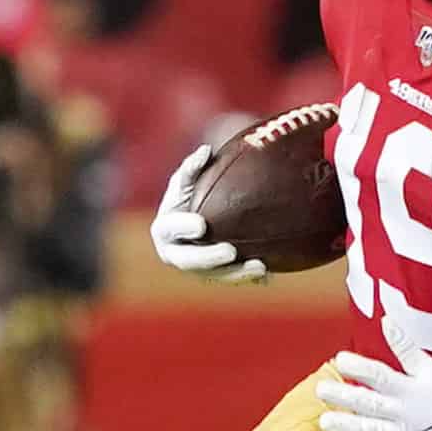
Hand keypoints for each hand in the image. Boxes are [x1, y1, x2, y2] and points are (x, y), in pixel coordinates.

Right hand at [150, 144, 265, 282]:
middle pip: (189, 262)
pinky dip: (249, 279)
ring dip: (236, 274)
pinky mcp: (215, 276)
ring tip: (259, 266)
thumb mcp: (187, 179)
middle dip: (209, 259)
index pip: (169, 230)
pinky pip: (232, 279)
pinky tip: (267, 276)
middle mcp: (176, 254)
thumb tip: (205, 151)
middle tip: (230, 251)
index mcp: (164, 230)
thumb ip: (192, 167)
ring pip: (214, 276)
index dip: (183, 228)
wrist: (202, 217)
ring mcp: (196, 269)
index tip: (202, 225)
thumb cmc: (191, 192)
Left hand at [315, 317, 431, 430]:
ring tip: (324, 422)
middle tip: (320, 390)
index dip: (360, 368)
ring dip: (349, 427)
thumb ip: (405, 347)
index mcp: (411, 389)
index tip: (340, 360)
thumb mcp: (431, 368)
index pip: (381, 376)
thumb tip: (386, 320)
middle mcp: (405, 413)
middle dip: (345, 397)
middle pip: (371, 403)